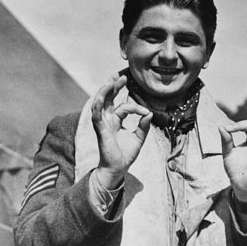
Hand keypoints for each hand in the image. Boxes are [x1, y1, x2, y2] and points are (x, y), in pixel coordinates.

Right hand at [91, 74, 152, 188]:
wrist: (118, 169)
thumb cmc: (125, 155)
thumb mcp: (139, 138)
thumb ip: (144, 126)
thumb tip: (150, 113)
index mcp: (115, 121)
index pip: (123, 107)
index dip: (135, 106)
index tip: (146, 112)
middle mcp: (107, 120)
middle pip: (108, 99)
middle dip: (113, 86)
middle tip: (121, 76)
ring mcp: (102, 123)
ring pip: (101, 102)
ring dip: (106, 90)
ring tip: (113, 80)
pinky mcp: (100, 129)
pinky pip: (97, 114)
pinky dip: (99, 104)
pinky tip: (102, 95)